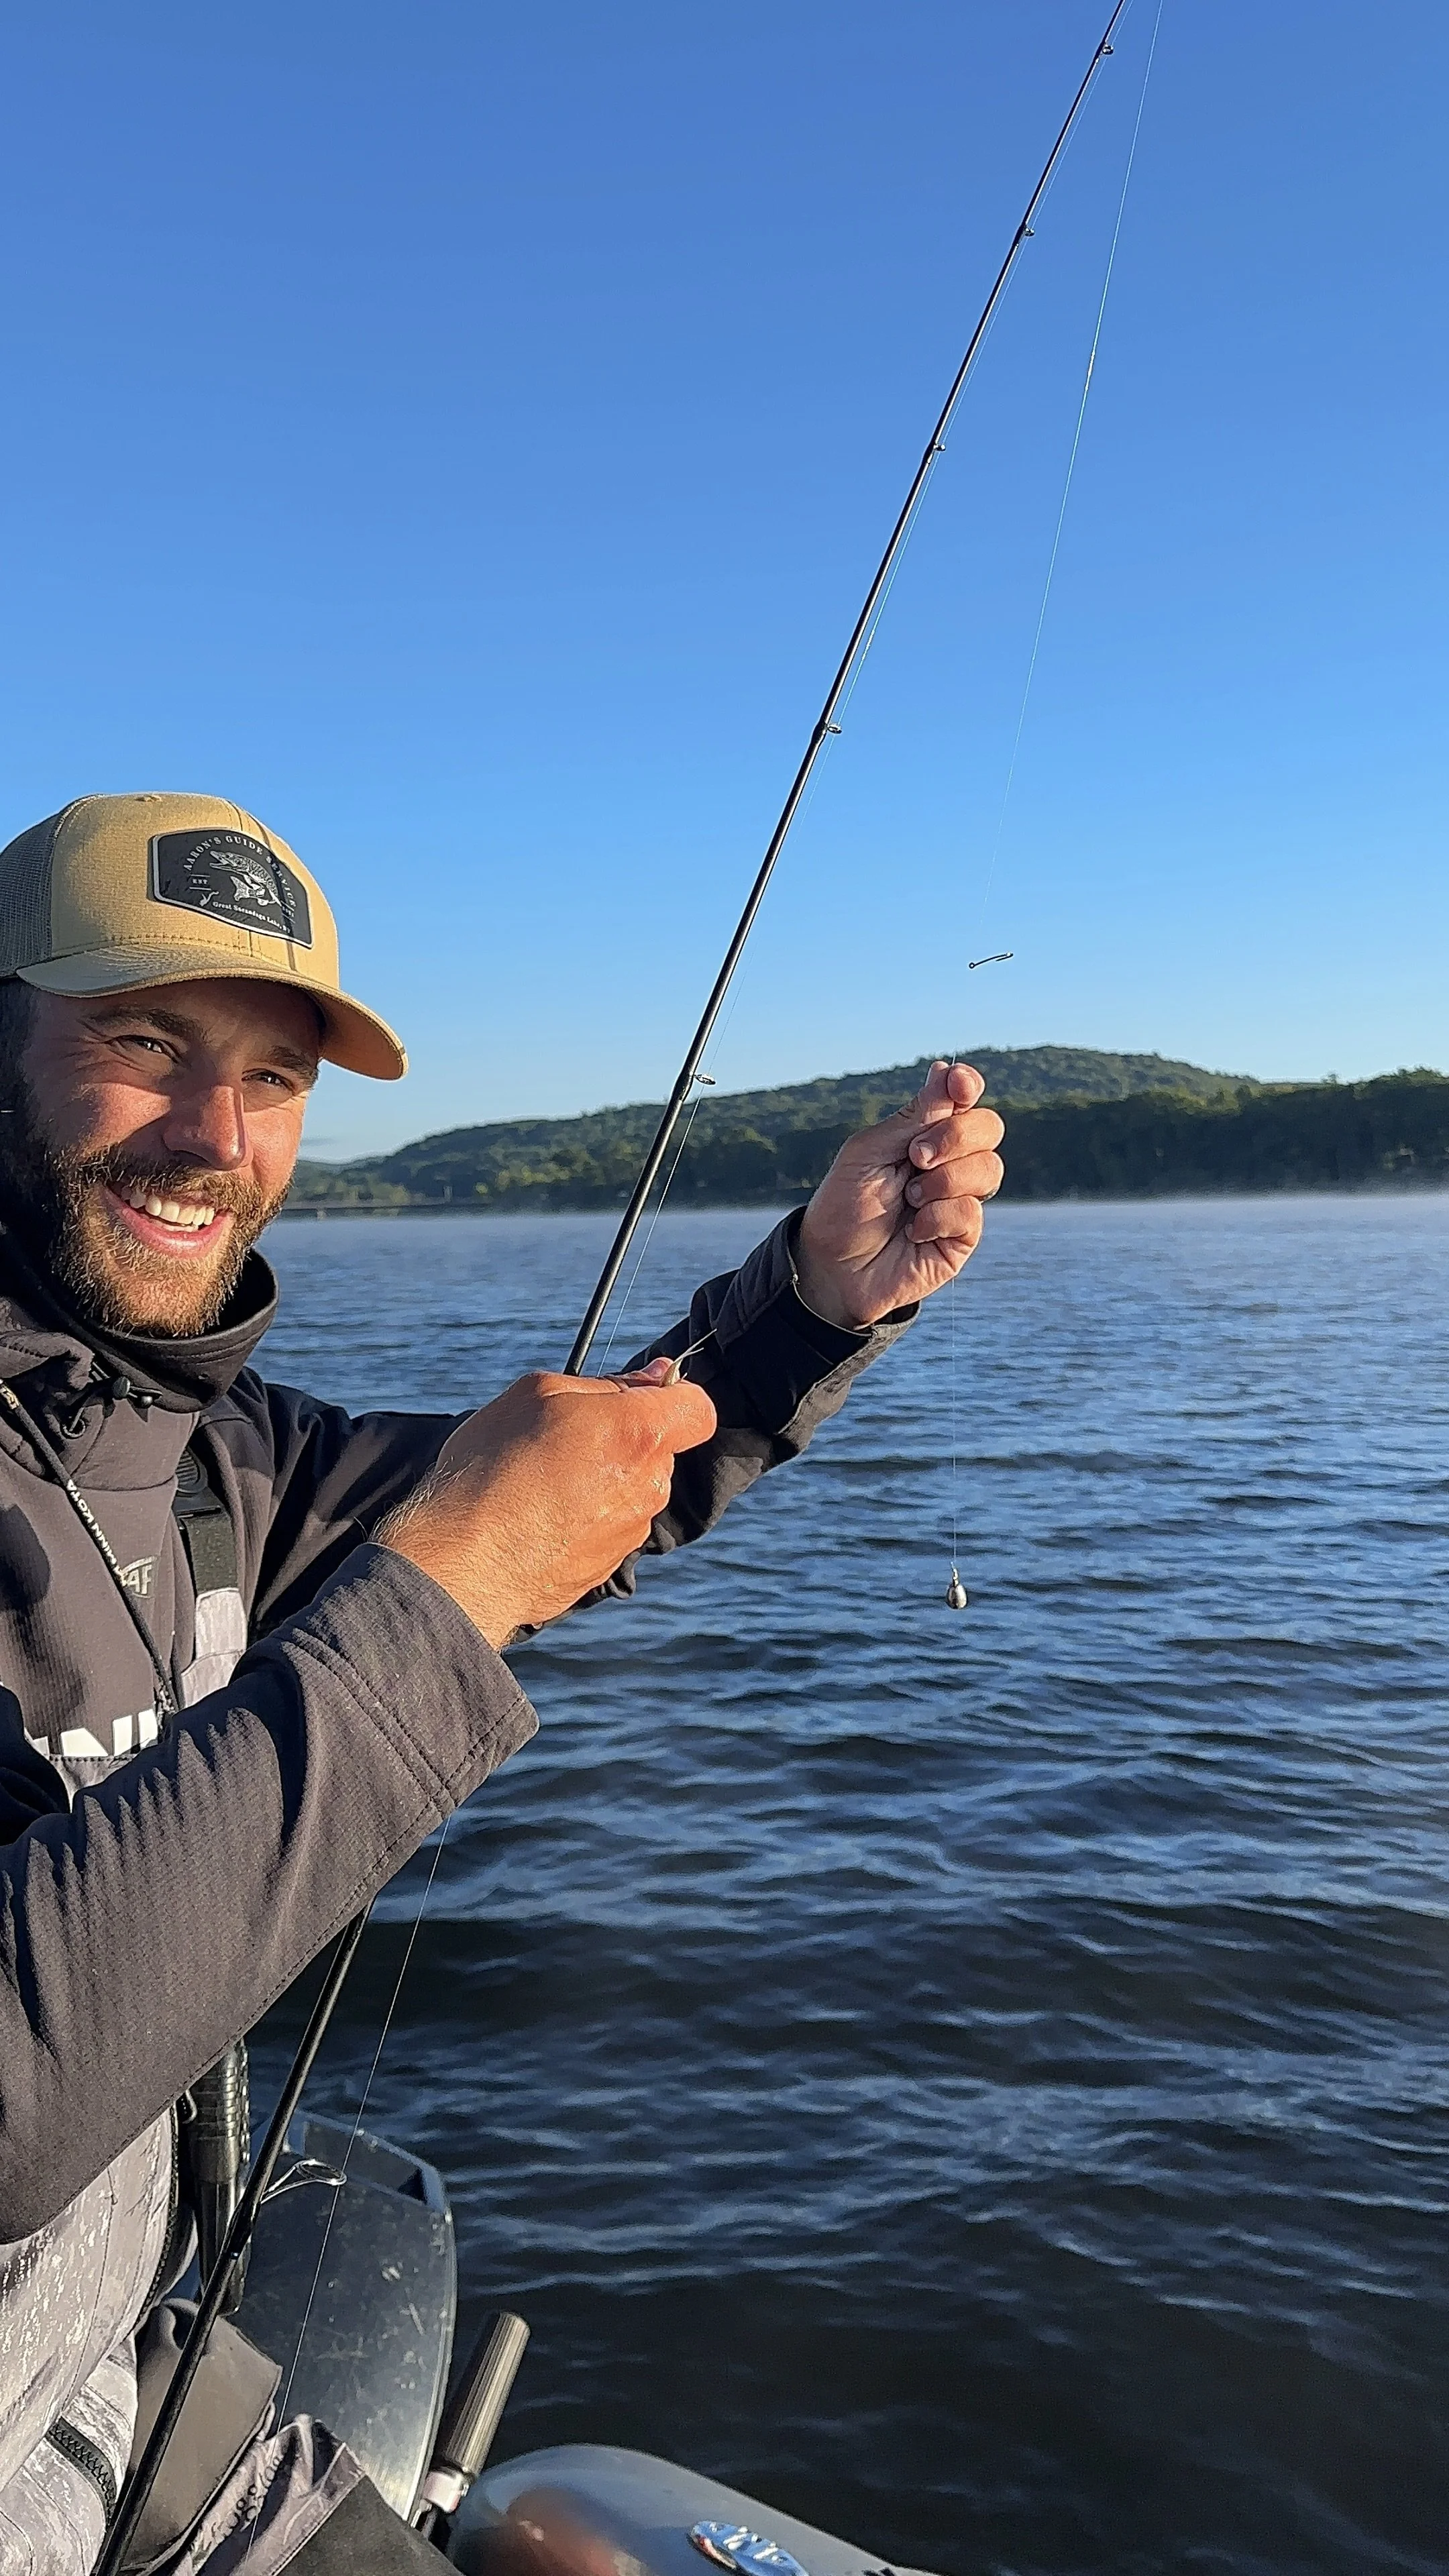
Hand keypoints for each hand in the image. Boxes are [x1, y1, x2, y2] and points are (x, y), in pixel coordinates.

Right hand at [380, 1358, 716, 1646]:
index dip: (672, 1395)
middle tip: (561, 1437)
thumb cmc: (492, 1468)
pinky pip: (606, 1527)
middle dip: (621, 1437)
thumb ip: (606, 1383)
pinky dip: (581, 1517)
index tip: (636, 1394)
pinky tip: (536, 1518)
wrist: (463, 1563)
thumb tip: (655, 1378)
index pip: (697, 1408)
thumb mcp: (537, 1394)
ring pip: (630, 1489)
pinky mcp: (607, 1568)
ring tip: (538, 1483)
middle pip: (656, 1449)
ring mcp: (630, 1532)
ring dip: (599, 1479)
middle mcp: (648, 1487)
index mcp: (640, 1435)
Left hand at [794, 1059, 1003, 1328]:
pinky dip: (937, 1217)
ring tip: (908, 1200)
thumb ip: (913, 1116)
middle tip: (915, 1157)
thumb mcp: (869, 1152)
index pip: (963, 1097)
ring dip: (941, 1182)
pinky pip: (972, 1212)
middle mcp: (950, 1161)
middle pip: (988, 1127)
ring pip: (988, 1168)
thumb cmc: (844, 1206)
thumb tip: (947, 1069)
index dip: (967, 1086)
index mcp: (925, 1133)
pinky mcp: (963, 1236)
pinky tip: (913, 1231)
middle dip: (954, 1137)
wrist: (833, 1267)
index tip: (958, 1085)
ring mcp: (960, 1198)